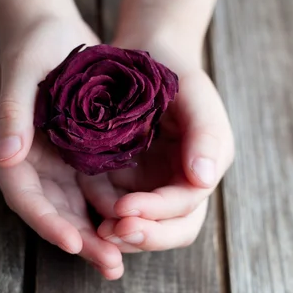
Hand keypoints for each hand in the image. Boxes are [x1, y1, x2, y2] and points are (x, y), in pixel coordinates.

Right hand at [0, 15, 123, 279]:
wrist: (53, 27)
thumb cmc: (34, 43)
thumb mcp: (20, 71)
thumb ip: (11, 113)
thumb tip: (5, 158)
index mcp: (6, 148)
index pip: (24, 196)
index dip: (47, 222)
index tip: (75, 244)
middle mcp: (28, 163)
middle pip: (52, 212)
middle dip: (80, 241)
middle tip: (110, 266)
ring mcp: (53, 163)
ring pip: (74, 209)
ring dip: (96, 236)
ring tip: (120, 262)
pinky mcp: (77, 158)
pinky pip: (91, 193)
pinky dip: (107, 213)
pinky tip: (131, 229)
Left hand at [78, 34, 234, 252]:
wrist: (146, 56)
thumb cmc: (175, 72)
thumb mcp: (196, 95)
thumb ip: (206, 135)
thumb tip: (203, 180)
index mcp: (204, 169)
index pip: (186, 206)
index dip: (157, 214)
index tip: (125, 210)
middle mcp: (182, 185)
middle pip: (172, 230)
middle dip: (144, 236)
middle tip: (111, 233)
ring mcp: (154, 187)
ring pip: (145, 227)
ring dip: (122, 234)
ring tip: (97, 232)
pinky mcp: (127, 182)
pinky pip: (115, 208)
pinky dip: (103, 212)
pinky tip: (87, 205)